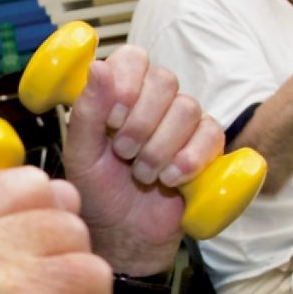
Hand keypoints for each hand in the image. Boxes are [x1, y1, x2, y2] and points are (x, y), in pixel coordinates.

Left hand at [59, 45, 218, 273]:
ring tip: (143, 173)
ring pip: (187, 108)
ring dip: (160, 147)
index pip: (134, 58)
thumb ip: (88, 111)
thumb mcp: (82, 154)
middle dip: (141, 122)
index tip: (112, 118)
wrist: (124, 235)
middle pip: (164, 80)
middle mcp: (153, 102)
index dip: (126, 84)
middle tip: (124, 153)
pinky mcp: (206, 148)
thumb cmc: (99, 193)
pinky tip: (171, 179)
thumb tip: (99, 66)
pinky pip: (211, 135)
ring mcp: (182, 123)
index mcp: (119, 94)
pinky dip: (189, 160)